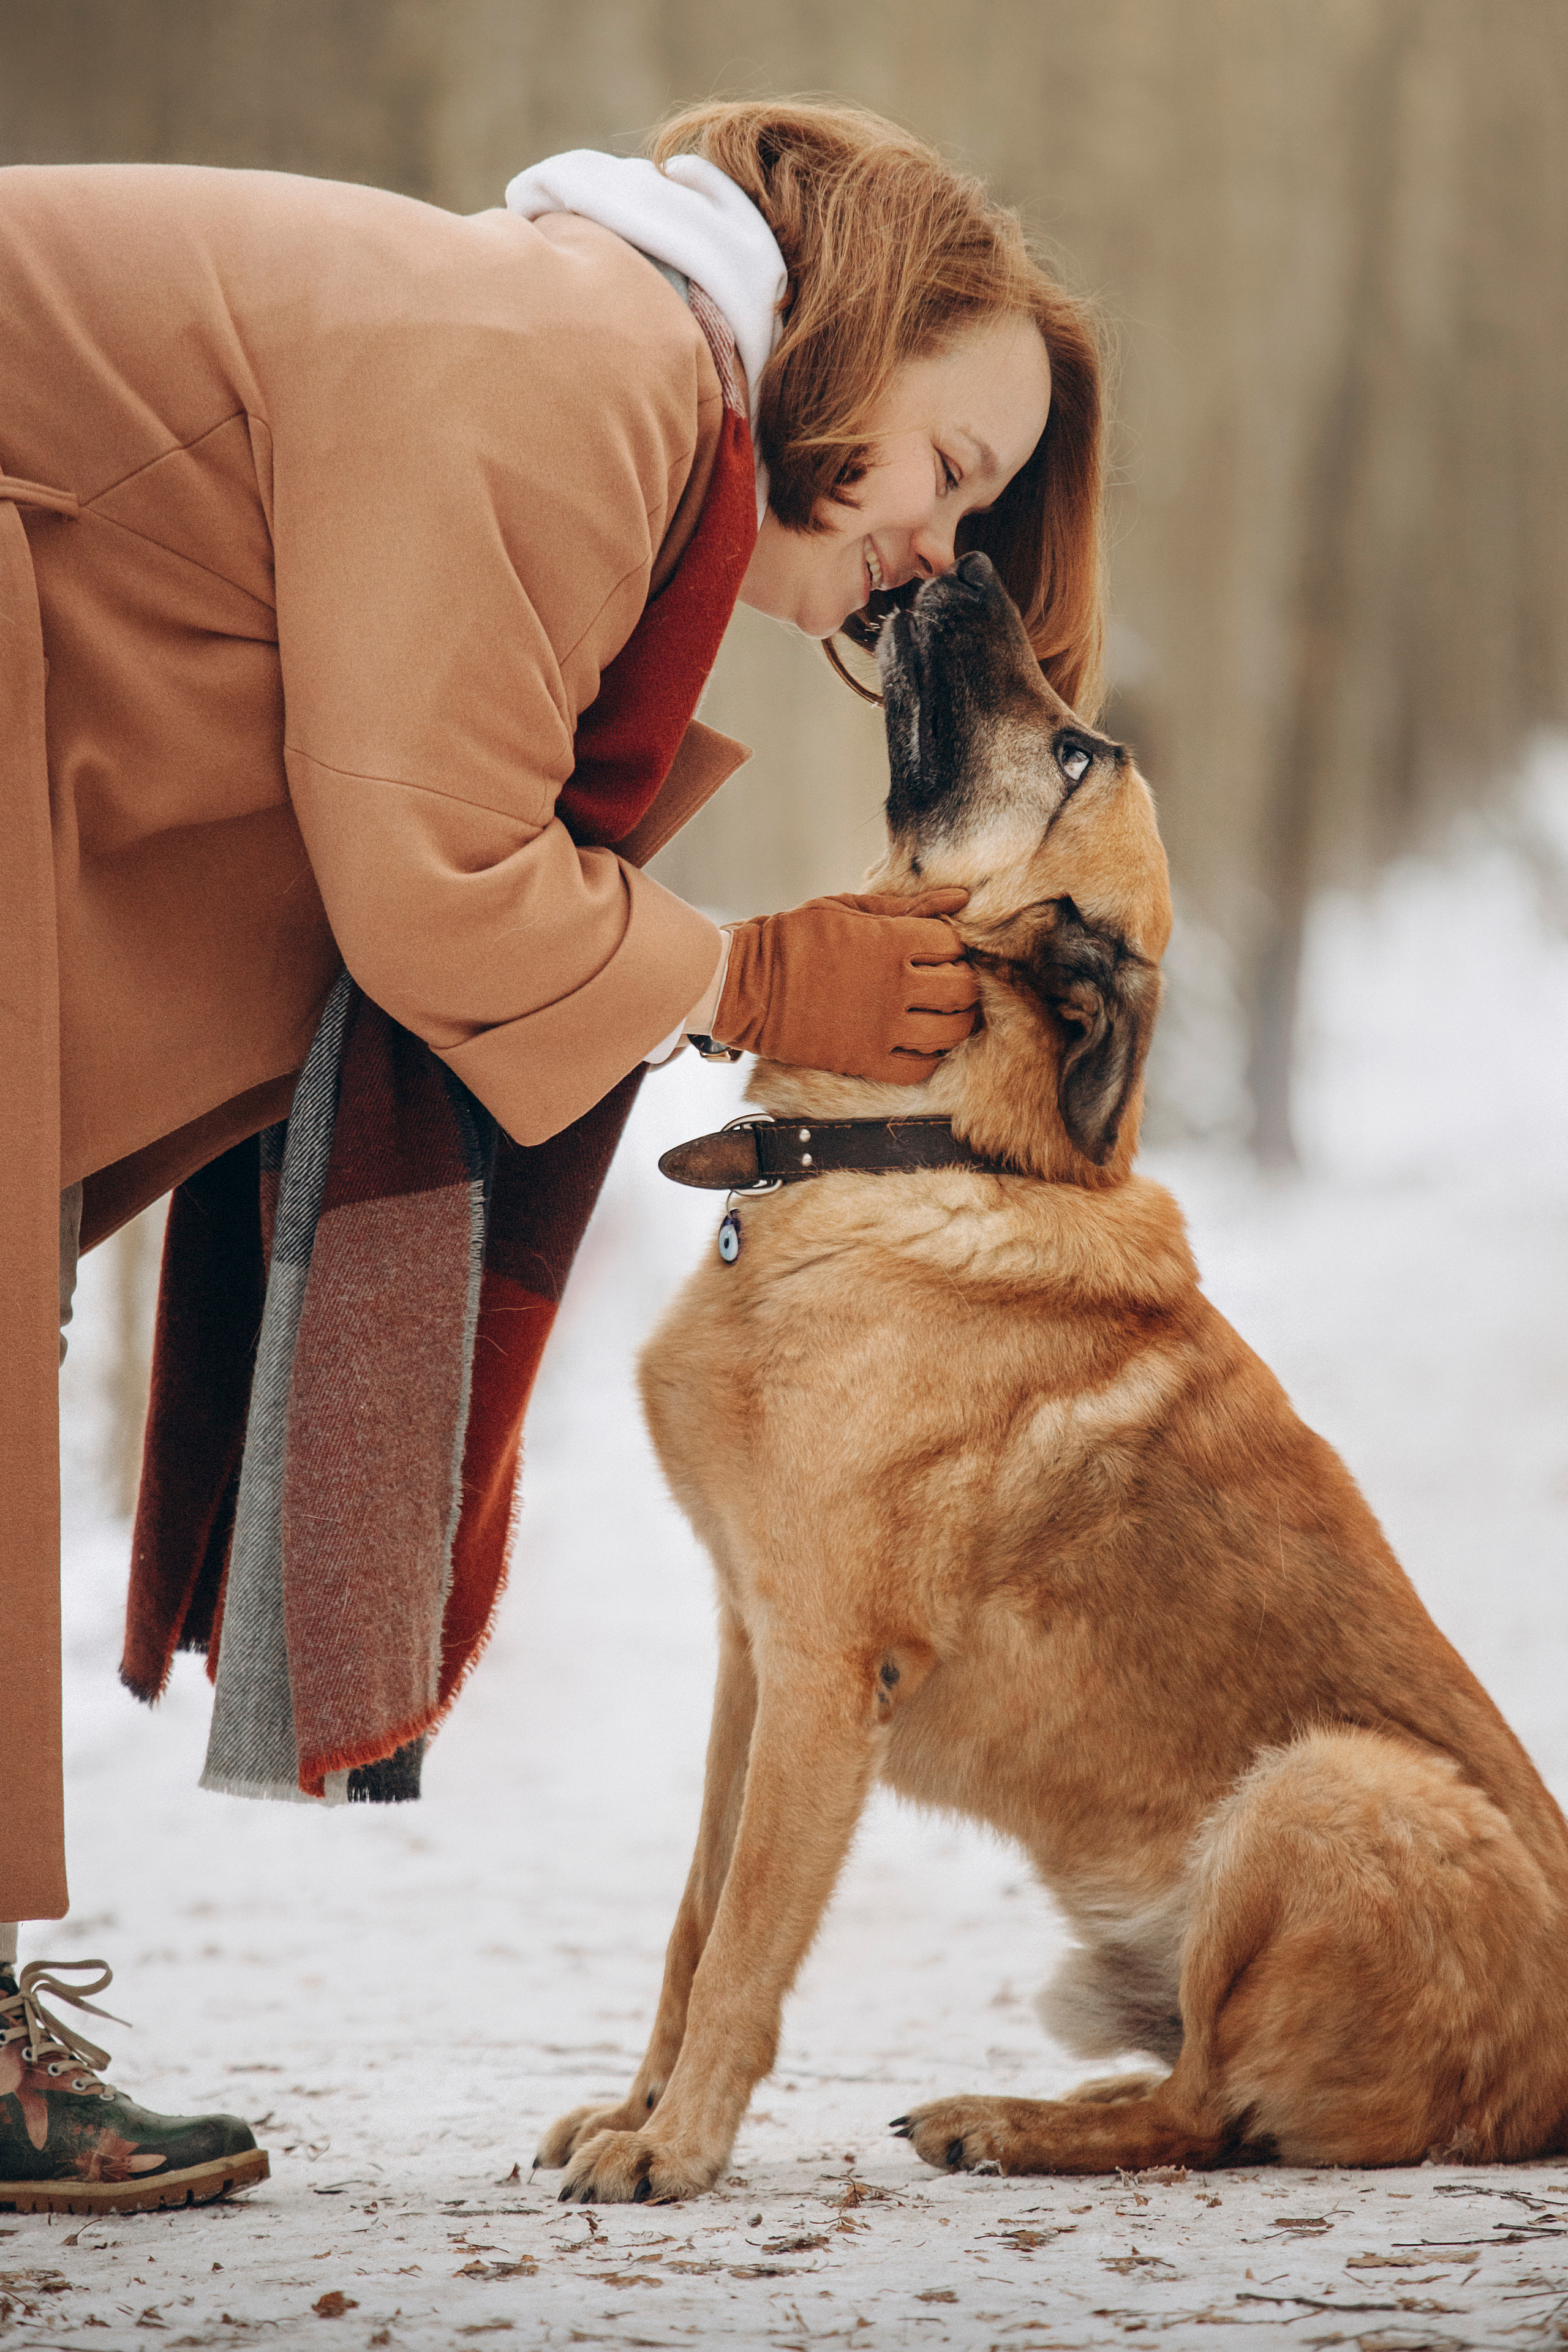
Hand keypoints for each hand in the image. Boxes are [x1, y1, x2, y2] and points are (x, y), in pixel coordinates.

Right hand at [711, 888, 978, 1082]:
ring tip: (940, 1012)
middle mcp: (894, 986)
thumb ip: (907, 905)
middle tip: (948, 981)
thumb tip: (960, 898)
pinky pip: (920, 1067)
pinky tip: (919, 1041)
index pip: (952, 944)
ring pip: (949, 1031)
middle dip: (963, 982)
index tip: (936, 949)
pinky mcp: (865, 1059)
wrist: (745, 986)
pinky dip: (929, 1056)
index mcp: (891, 941)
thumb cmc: (793, 938)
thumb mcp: (847, 908)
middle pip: (962, 988)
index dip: (950, 945)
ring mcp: (882, 1027)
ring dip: (954, 1020)